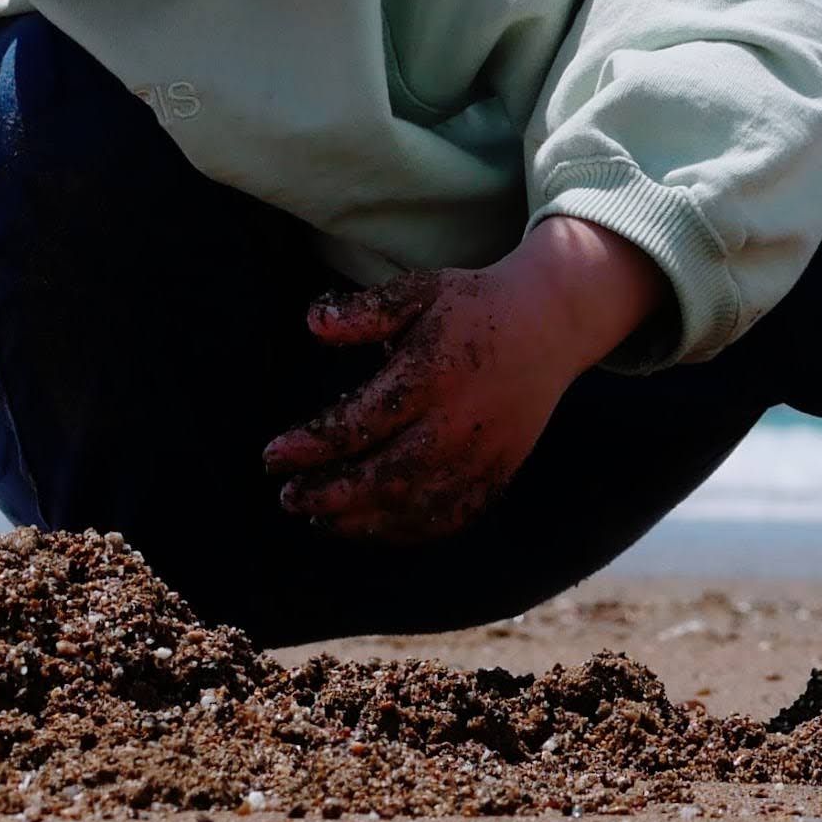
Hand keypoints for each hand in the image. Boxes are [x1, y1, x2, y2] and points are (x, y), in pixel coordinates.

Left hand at [261, 219, 662, 542]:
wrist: (550, 325)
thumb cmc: (472, 305)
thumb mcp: (419, 291)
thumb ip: (367, 311)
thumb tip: (312, 324)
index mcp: (433, 374)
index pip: (361, 422)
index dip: (312, 445)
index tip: (272, 457)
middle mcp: (460, 422)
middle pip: (386, 476)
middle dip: (330, 495)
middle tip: (289, 499)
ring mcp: (483, 454)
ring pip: (416, 506)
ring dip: (362, 520)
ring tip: (319, 518)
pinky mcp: (498, 473)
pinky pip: (451, 517)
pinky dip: (407, 530)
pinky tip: (373, 525)